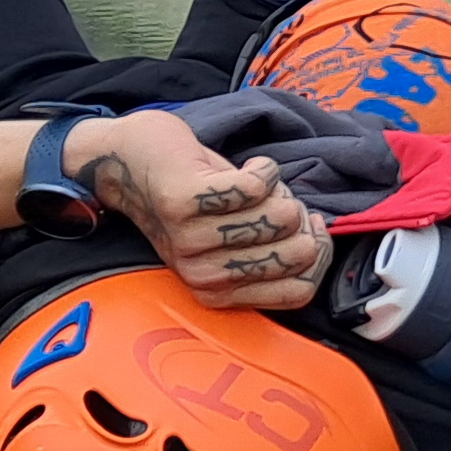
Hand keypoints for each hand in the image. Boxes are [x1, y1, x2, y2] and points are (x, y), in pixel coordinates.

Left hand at [66, 109, 331, 310]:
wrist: (130, 160)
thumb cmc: (194, 196)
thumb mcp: (232, 237)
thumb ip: (271, 253)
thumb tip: (316, 244)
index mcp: (217, 291)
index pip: (300, 290)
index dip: (320, 254)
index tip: (309, 226)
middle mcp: (202, 274)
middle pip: (297, 254)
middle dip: (300, 216)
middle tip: (276, 199)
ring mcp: (190, 239)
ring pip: (280, 216)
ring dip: (278, 189)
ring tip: (253, 183)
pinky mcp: (183, 201)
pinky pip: (255, 186)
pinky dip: (263, 168)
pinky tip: (248, 167)